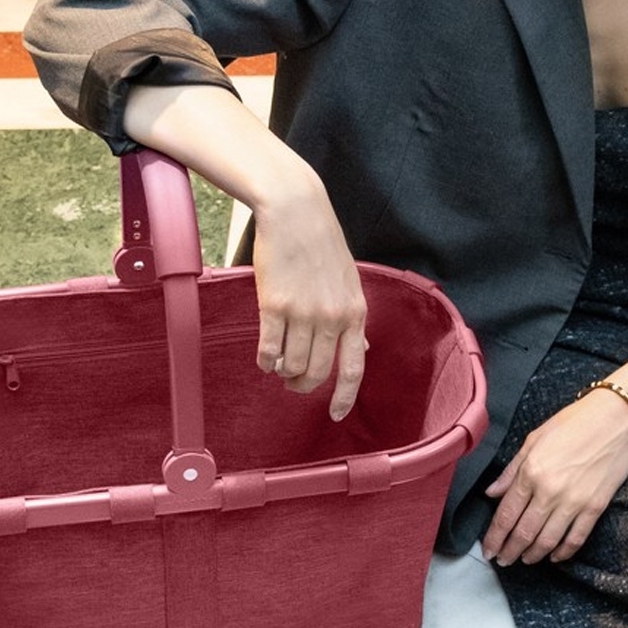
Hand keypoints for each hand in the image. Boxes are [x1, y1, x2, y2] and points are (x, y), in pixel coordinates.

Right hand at [249, 172, 367, 419]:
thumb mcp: (349, 282)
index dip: (344, 396)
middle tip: (294, 385)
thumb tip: (363, 348)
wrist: (296, 212)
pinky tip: (264, 358)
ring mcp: (304, 312)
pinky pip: (269, 349)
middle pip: (319, 373)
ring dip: (284, 372)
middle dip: (304, 386)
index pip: (353, 367)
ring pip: (293, 365)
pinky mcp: (275, 305)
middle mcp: (332, 317)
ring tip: (278, 366)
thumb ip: (352, 318)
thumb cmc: (321, 245)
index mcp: (355, 312)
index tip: (335, 415)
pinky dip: (265, 360)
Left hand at [482, 390, 627, 564]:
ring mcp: (574, 501)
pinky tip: (555, 556)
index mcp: (531, 471)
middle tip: (503, 561)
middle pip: (524, 532)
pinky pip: (576, 538)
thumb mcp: (535, 438)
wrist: (617, 418)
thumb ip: (512, 469)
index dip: (494, 537)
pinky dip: (563, 552)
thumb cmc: (575, 423)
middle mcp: (550, 490)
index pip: (506, 514)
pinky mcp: (595, 506)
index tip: (489, 550)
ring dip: (533, 555)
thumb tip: (492, 493)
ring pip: (547, 540)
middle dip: (510, 551)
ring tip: (525, 560)